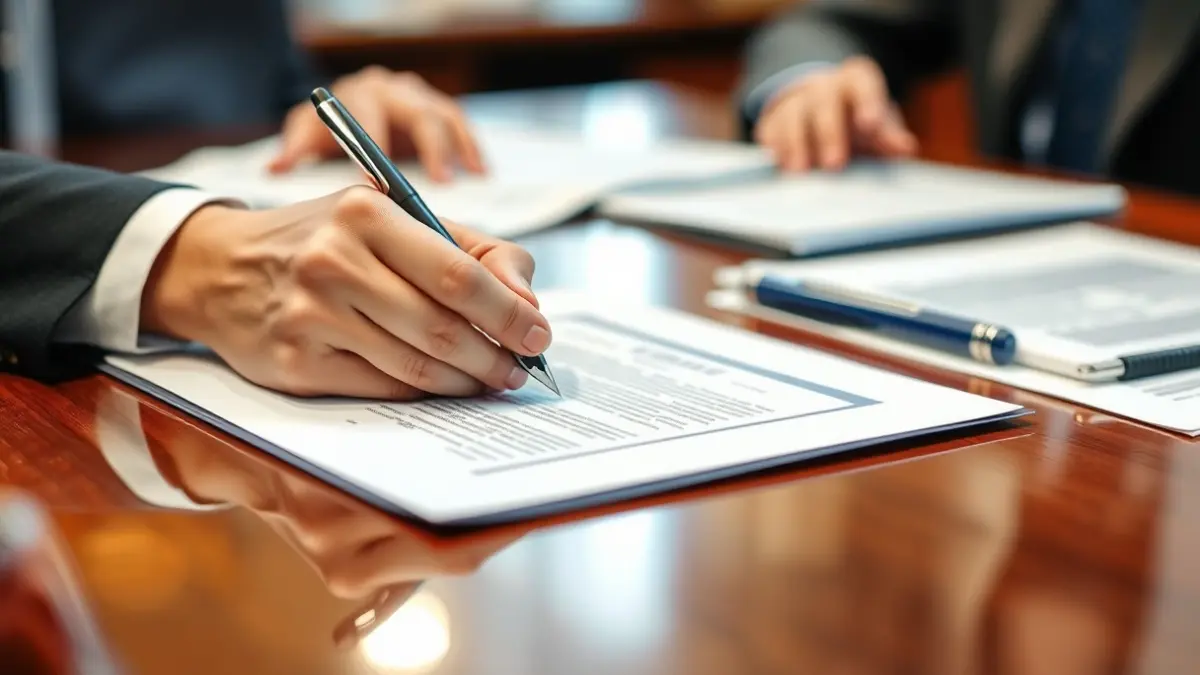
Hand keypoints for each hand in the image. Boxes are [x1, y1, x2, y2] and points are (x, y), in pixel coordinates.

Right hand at [140, 186, 551, 399]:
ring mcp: (311, 315)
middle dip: (496, 356)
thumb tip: (528, 303)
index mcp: (366, 211)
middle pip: (443, 328)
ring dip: (466, 382)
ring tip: (491, 380)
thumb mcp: (393, 217)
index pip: (460, 275)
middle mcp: (334, 260)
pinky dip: (424, 394)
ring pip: (416, 366)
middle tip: (520, 369)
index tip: (539, 335)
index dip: (510, 313)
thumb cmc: (325, 239)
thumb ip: (471, 249)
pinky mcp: (295, 363)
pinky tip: (444, 388)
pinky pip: (381, 388)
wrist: (220, 268)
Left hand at [267, 67, 485, 181]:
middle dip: (430, 148)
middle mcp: (393, 89)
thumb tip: (276, 167)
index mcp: (361, 94)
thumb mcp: (306, 135)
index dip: (377, 148)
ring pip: (445, 114)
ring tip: (471, 174)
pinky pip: (460, 122)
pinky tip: (480, 170)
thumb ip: (294, 150)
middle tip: (440, 181)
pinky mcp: (438, 108)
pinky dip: (472, 145)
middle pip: (417, 113)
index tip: (382, 181)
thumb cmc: (326, 131)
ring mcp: (418, 96)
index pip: (370, 117)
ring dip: (460, 145)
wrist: (345, 115)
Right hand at [754, 56, 917, 171]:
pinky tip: (781, 167)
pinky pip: (770, 131)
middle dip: (829, 133)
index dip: (867, 102)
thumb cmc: (856, 121)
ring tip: (801, 171)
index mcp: (856, 81)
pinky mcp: (773, 121)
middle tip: (834, 164)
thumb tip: (906, 149)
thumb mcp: (877, 125)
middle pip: (824, 101)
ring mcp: (795, 101)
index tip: (870, 126)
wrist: (820, 115)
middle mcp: (824, 86)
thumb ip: (889, 136)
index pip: (863, 83)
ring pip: (792, 114)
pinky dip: (775, 149)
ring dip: (796, 143)